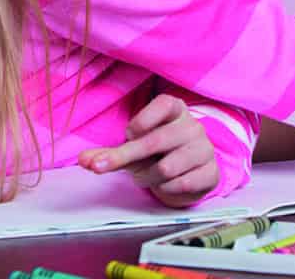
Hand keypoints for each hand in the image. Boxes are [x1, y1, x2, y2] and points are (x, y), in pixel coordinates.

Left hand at [77, 95, 218, 207]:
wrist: (187, 172)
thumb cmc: (156, 153)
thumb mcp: (131, 148)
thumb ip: (107, 153)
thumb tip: (83, 160)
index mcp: (175, 109)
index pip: (162, 104)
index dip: (141, 120)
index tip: (128, 134)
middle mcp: (193, 126)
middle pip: (157, 140)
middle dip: (128, 156)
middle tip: (106, 167)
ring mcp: (205, 149)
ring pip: (167, 167)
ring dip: (148, 177)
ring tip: (146, 175)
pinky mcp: (211, 172)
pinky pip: (182, 184)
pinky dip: (166, 189)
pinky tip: (165, 184)